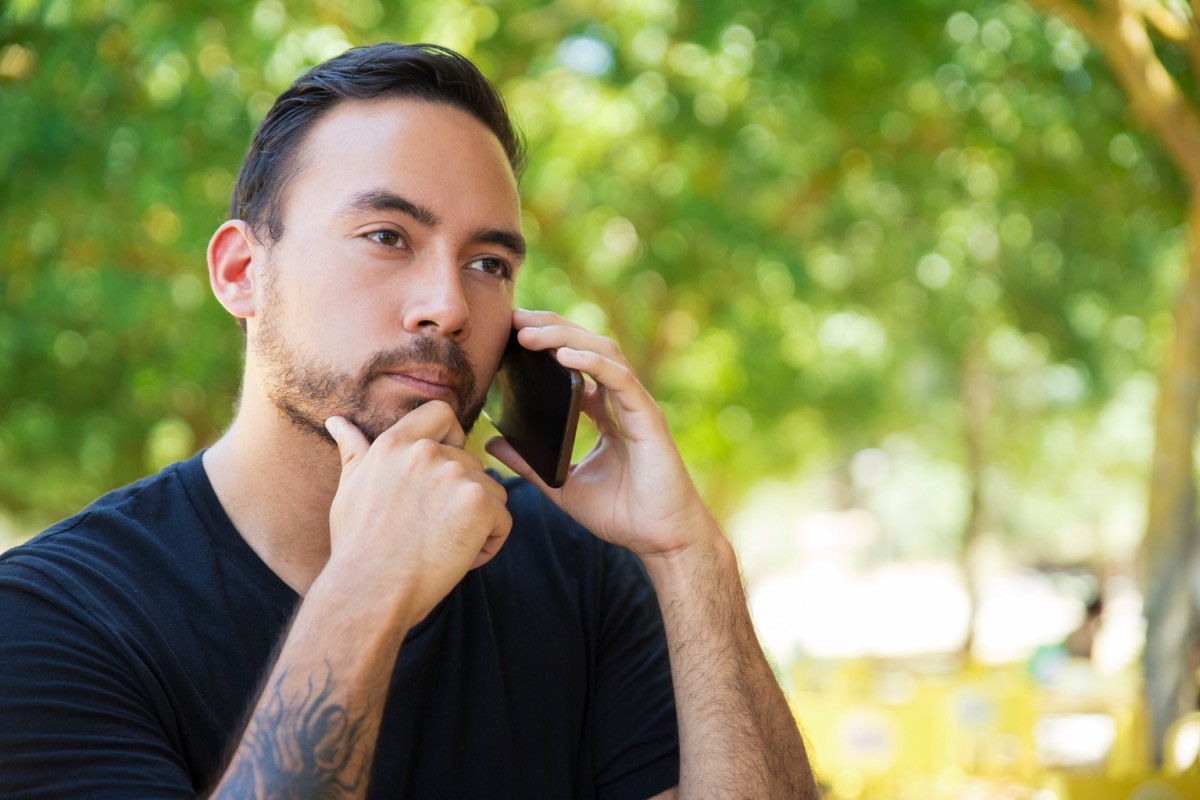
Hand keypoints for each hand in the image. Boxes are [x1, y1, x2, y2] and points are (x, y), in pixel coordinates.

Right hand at [325, 401, 511, 623]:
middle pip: (472, 463)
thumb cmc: (357, 547)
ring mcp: (455, 474)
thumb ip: (354, 451)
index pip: (441, 412)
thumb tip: (337, 422)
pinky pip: (503, 522)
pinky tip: (457, 560)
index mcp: (394, 443)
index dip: (453, 436)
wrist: (368, 590)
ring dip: (477, 523)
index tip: (445, 468)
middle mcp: (426, 451)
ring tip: (441, 548)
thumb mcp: (350, 490)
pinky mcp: (479, 502)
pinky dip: (488, 545)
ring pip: (492, 493)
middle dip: (462, 498)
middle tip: (430, 533)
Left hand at [484, 310, 718, 559]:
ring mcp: (636, 405)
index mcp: (605, 413)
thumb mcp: (562, 485)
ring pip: (603, 353)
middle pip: (587, 347)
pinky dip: (593, 363)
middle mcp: (621, 402)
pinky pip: (619, 379)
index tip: (511, 334)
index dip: (548, 344)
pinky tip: (565, 355)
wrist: (660, 540)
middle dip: (551, 327)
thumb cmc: (621, 515)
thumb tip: (491, 445)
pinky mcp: (647, 417)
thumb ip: (529, 464)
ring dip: (565, 337)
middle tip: (514, 319)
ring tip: (529, 333)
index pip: (576, 364)